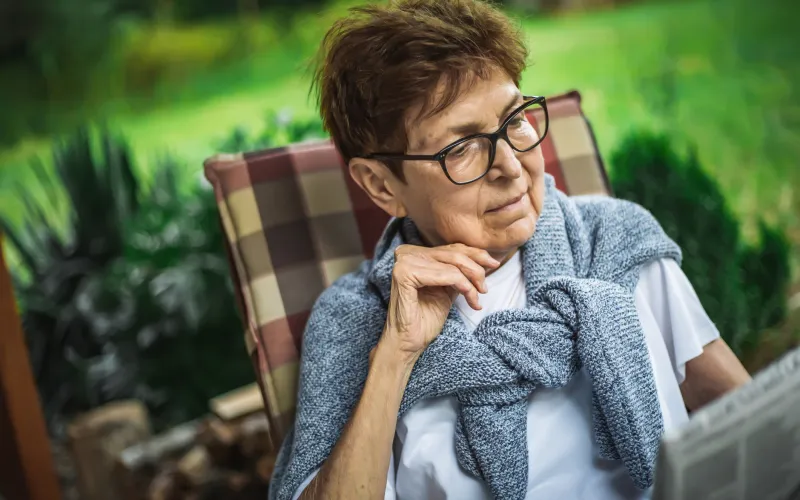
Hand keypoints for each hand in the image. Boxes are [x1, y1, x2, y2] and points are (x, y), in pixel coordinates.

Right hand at [381, 243, 499, 362]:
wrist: (408, 342)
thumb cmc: (424, 319)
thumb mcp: (447, 288)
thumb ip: (458, 271)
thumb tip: (484, 258)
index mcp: (413, 253)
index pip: (451, 248)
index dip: (476, 255)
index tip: (494, 264)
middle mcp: (406, 253)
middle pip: (453, 253)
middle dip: (477, 270)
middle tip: (485, 288)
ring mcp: (404, 262)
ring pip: (453, 265)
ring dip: (471, 282)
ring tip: (477, 298)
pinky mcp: (405, 274)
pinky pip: (447, 275)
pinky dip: (464, 287)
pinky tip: (470, 301)